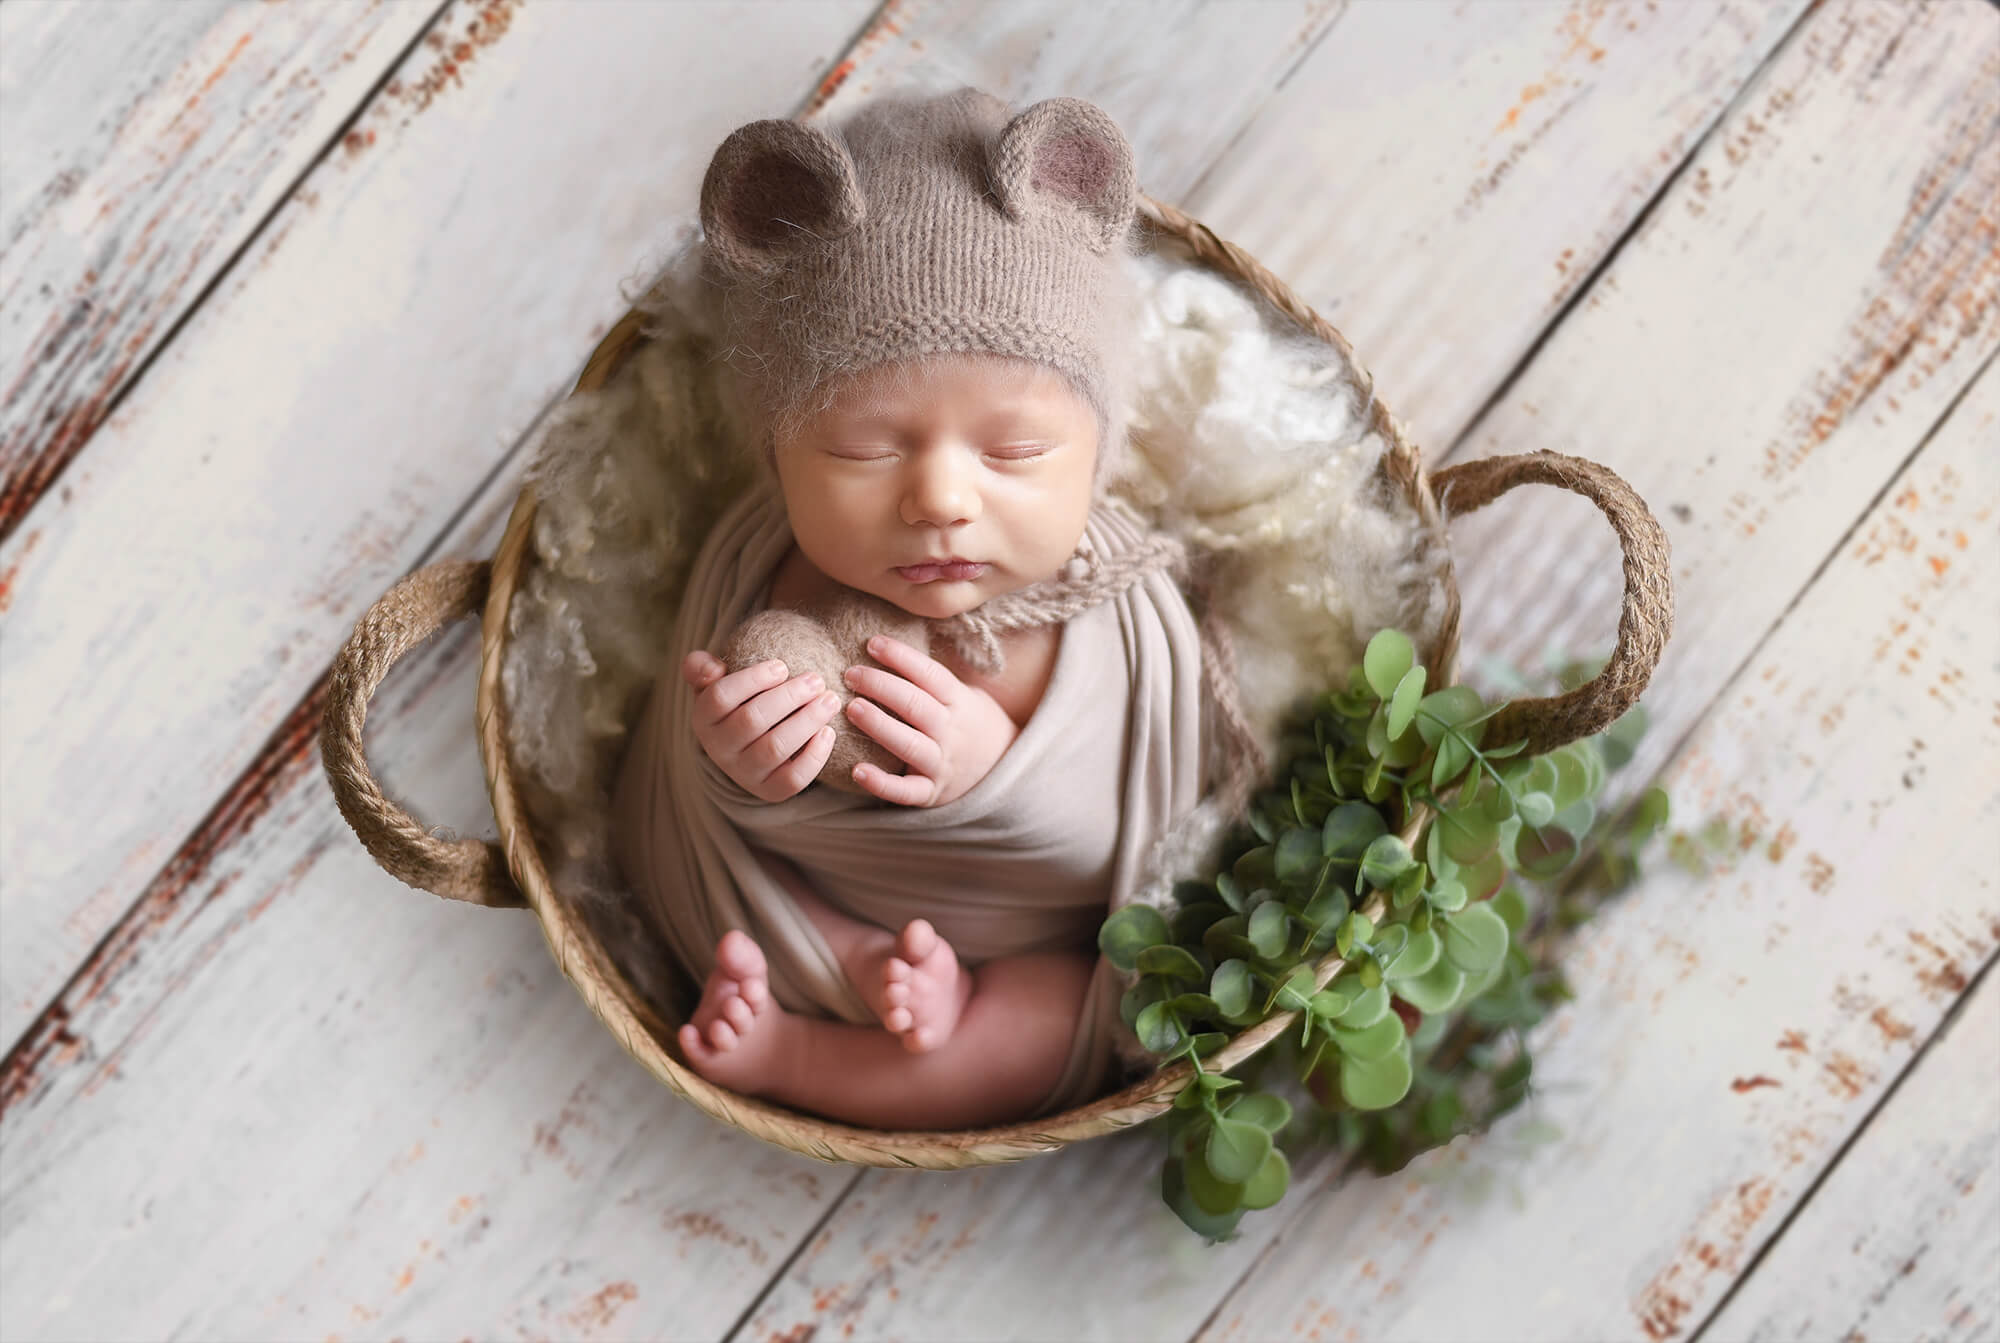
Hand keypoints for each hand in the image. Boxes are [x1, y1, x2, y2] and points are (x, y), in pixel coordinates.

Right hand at [682, 650, 841, 801]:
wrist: (752, 744)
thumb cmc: (739, 702)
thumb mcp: (716, 682)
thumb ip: (701, 668)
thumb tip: (712, 671)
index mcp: (704, 719)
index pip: (720, 697)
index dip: (752, 680)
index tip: (782, 666)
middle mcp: (719, 750)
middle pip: (752, 720)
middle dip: (789, 697)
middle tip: (816, 680)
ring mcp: (745, 773)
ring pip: (775, 748)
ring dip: (807, 721)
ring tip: (829, 701)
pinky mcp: (771, 791)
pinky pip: (793, 778)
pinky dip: (815, 755)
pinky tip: (828, 731)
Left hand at [842, 635, 1019, 807]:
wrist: (1004, 770)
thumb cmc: (972, 724)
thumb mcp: (967, 695)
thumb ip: (936, 680)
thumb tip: (892, 648)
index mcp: (960, 702)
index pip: (930, 674)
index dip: (902, 657)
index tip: (873, 643)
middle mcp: (951, 732)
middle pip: (916, 705)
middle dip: (881, 686)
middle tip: (851, 674)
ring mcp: (942, 764)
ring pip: (909, 745)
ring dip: (879, 725)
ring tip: (852, 708)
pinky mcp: (931, 792)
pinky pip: (906, 791)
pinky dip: (882, 784)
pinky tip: (857, 771)